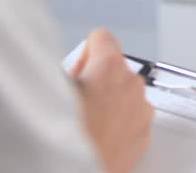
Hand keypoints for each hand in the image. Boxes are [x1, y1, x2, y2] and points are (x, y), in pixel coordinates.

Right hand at [71, 29, 153, 172]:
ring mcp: (142, 110)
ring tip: (87, 121)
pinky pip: (132, 117)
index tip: (78, 69)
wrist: (75, 170)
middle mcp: (132, 85)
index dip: (85, 52)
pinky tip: (99, 134)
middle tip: (77, 99)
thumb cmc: (64, 135)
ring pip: (125, 93)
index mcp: (110, 66)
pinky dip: (118, 122)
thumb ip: (64, 67)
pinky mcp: (144, 134)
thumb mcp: (50, 86)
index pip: (102, 37)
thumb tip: (61, 64)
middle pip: (114, 67)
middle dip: (96, 78)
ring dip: (109, 101)